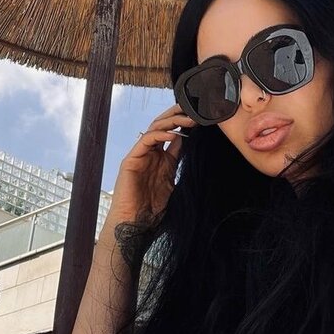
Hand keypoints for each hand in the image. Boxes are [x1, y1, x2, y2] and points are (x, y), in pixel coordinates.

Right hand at [104, 102, 196, 227]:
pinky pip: (146, 140)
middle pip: (163, 126)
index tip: (202, 118)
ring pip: (155, 128)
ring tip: (189, 120)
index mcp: (160, 157)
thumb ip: (178, 161)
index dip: (185, 123)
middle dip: (178, 115)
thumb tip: (189, 143)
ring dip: (173, 122)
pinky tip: (174, 134)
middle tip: (194, 110)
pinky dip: (160, 135)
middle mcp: (150, 152)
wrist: (136, 223)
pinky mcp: (131, 159)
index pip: (172, 132)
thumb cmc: (153, 208)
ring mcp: (140, 154)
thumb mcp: (172, 180)